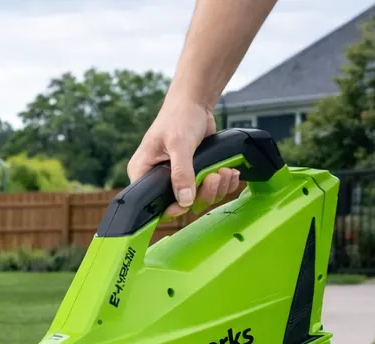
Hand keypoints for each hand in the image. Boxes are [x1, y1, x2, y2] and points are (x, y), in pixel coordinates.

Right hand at [127, 95, 241, 216]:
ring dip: (216, 189)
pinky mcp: (194, 175)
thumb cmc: (179, 116)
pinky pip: (207, 190)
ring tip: (226, 172)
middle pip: (178, 204)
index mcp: (144, 173)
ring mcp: (177, 178)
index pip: (151, 204)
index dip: (170, 210)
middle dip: (202, 195)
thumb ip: (181, 172)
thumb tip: (185, 200)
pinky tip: (229, 173)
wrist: (195, 102)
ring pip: (196, 199)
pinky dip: (222, 185)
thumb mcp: (179, 143)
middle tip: (215, 177)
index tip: (188, 202)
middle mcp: (158, 179)